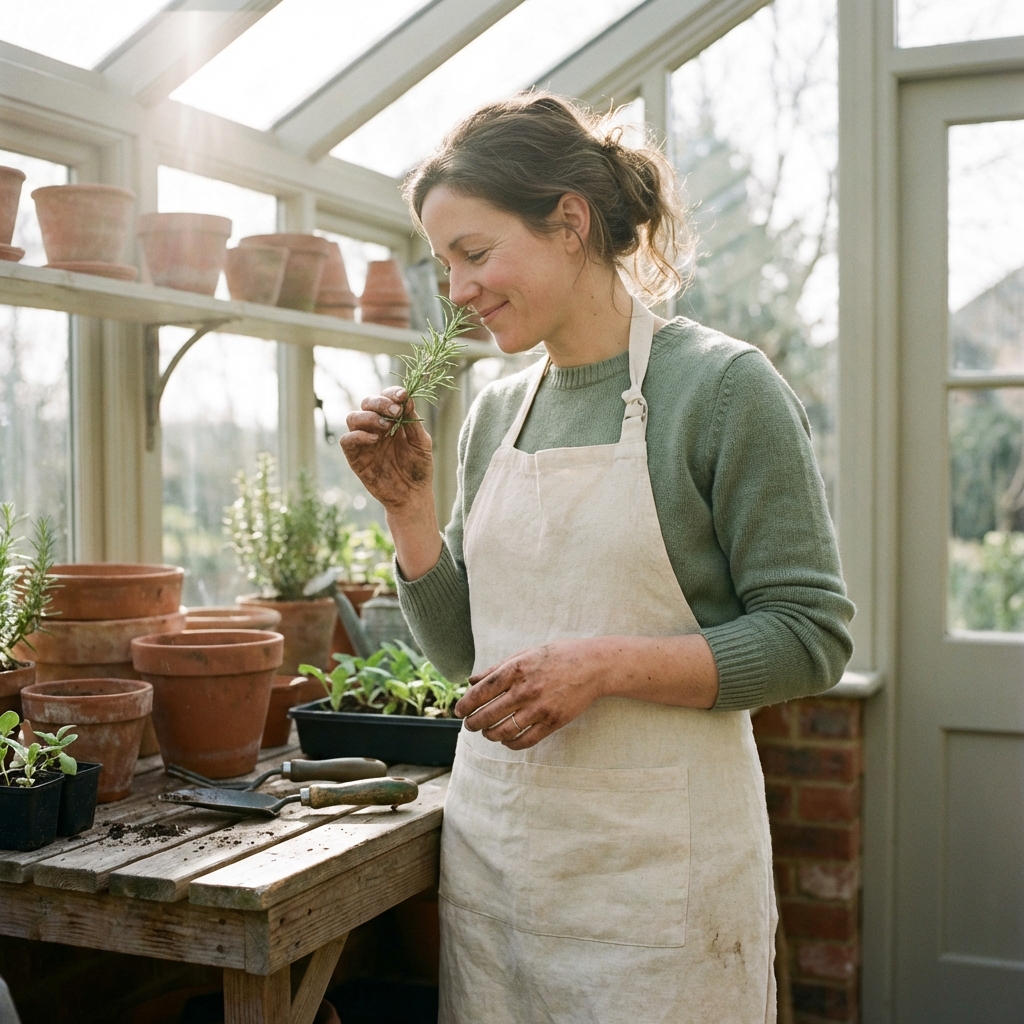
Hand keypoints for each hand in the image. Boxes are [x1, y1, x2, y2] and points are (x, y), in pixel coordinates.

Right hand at [341, 387, 432, 515]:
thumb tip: (407, 398)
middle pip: (366, 403)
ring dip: (368, 417)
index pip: (385, 398)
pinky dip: (358, 436)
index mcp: (392, 421)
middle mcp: (375, 428)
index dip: (391, 393)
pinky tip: (375, 440)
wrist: (413, 495)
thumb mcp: (422, 442)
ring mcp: (364, 442)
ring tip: (386, 426)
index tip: (402, 395)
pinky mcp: (355, 458)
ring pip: (353, 418)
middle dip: (380, 403)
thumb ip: (413, 421)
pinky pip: (347, 440)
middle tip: (395, 412)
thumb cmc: (418, 468)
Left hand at [455, 640, 603, 749]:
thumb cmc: (556, 656)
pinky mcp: (553, 722)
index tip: (459, 710)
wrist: (592, 665)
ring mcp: (540, 707)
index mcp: (516, 669)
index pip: (481, 691)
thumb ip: (497, 668)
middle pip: (488, 714)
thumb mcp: (525, 654)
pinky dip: (511, 743)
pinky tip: (506, 739)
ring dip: (490, 734)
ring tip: (486, 732)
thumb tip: (471, 680)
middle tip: (469, 724)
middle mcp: (526, 689)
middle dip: (473, 723)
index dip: (466, 703)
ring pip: (504, 730)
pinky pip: (525, 740)